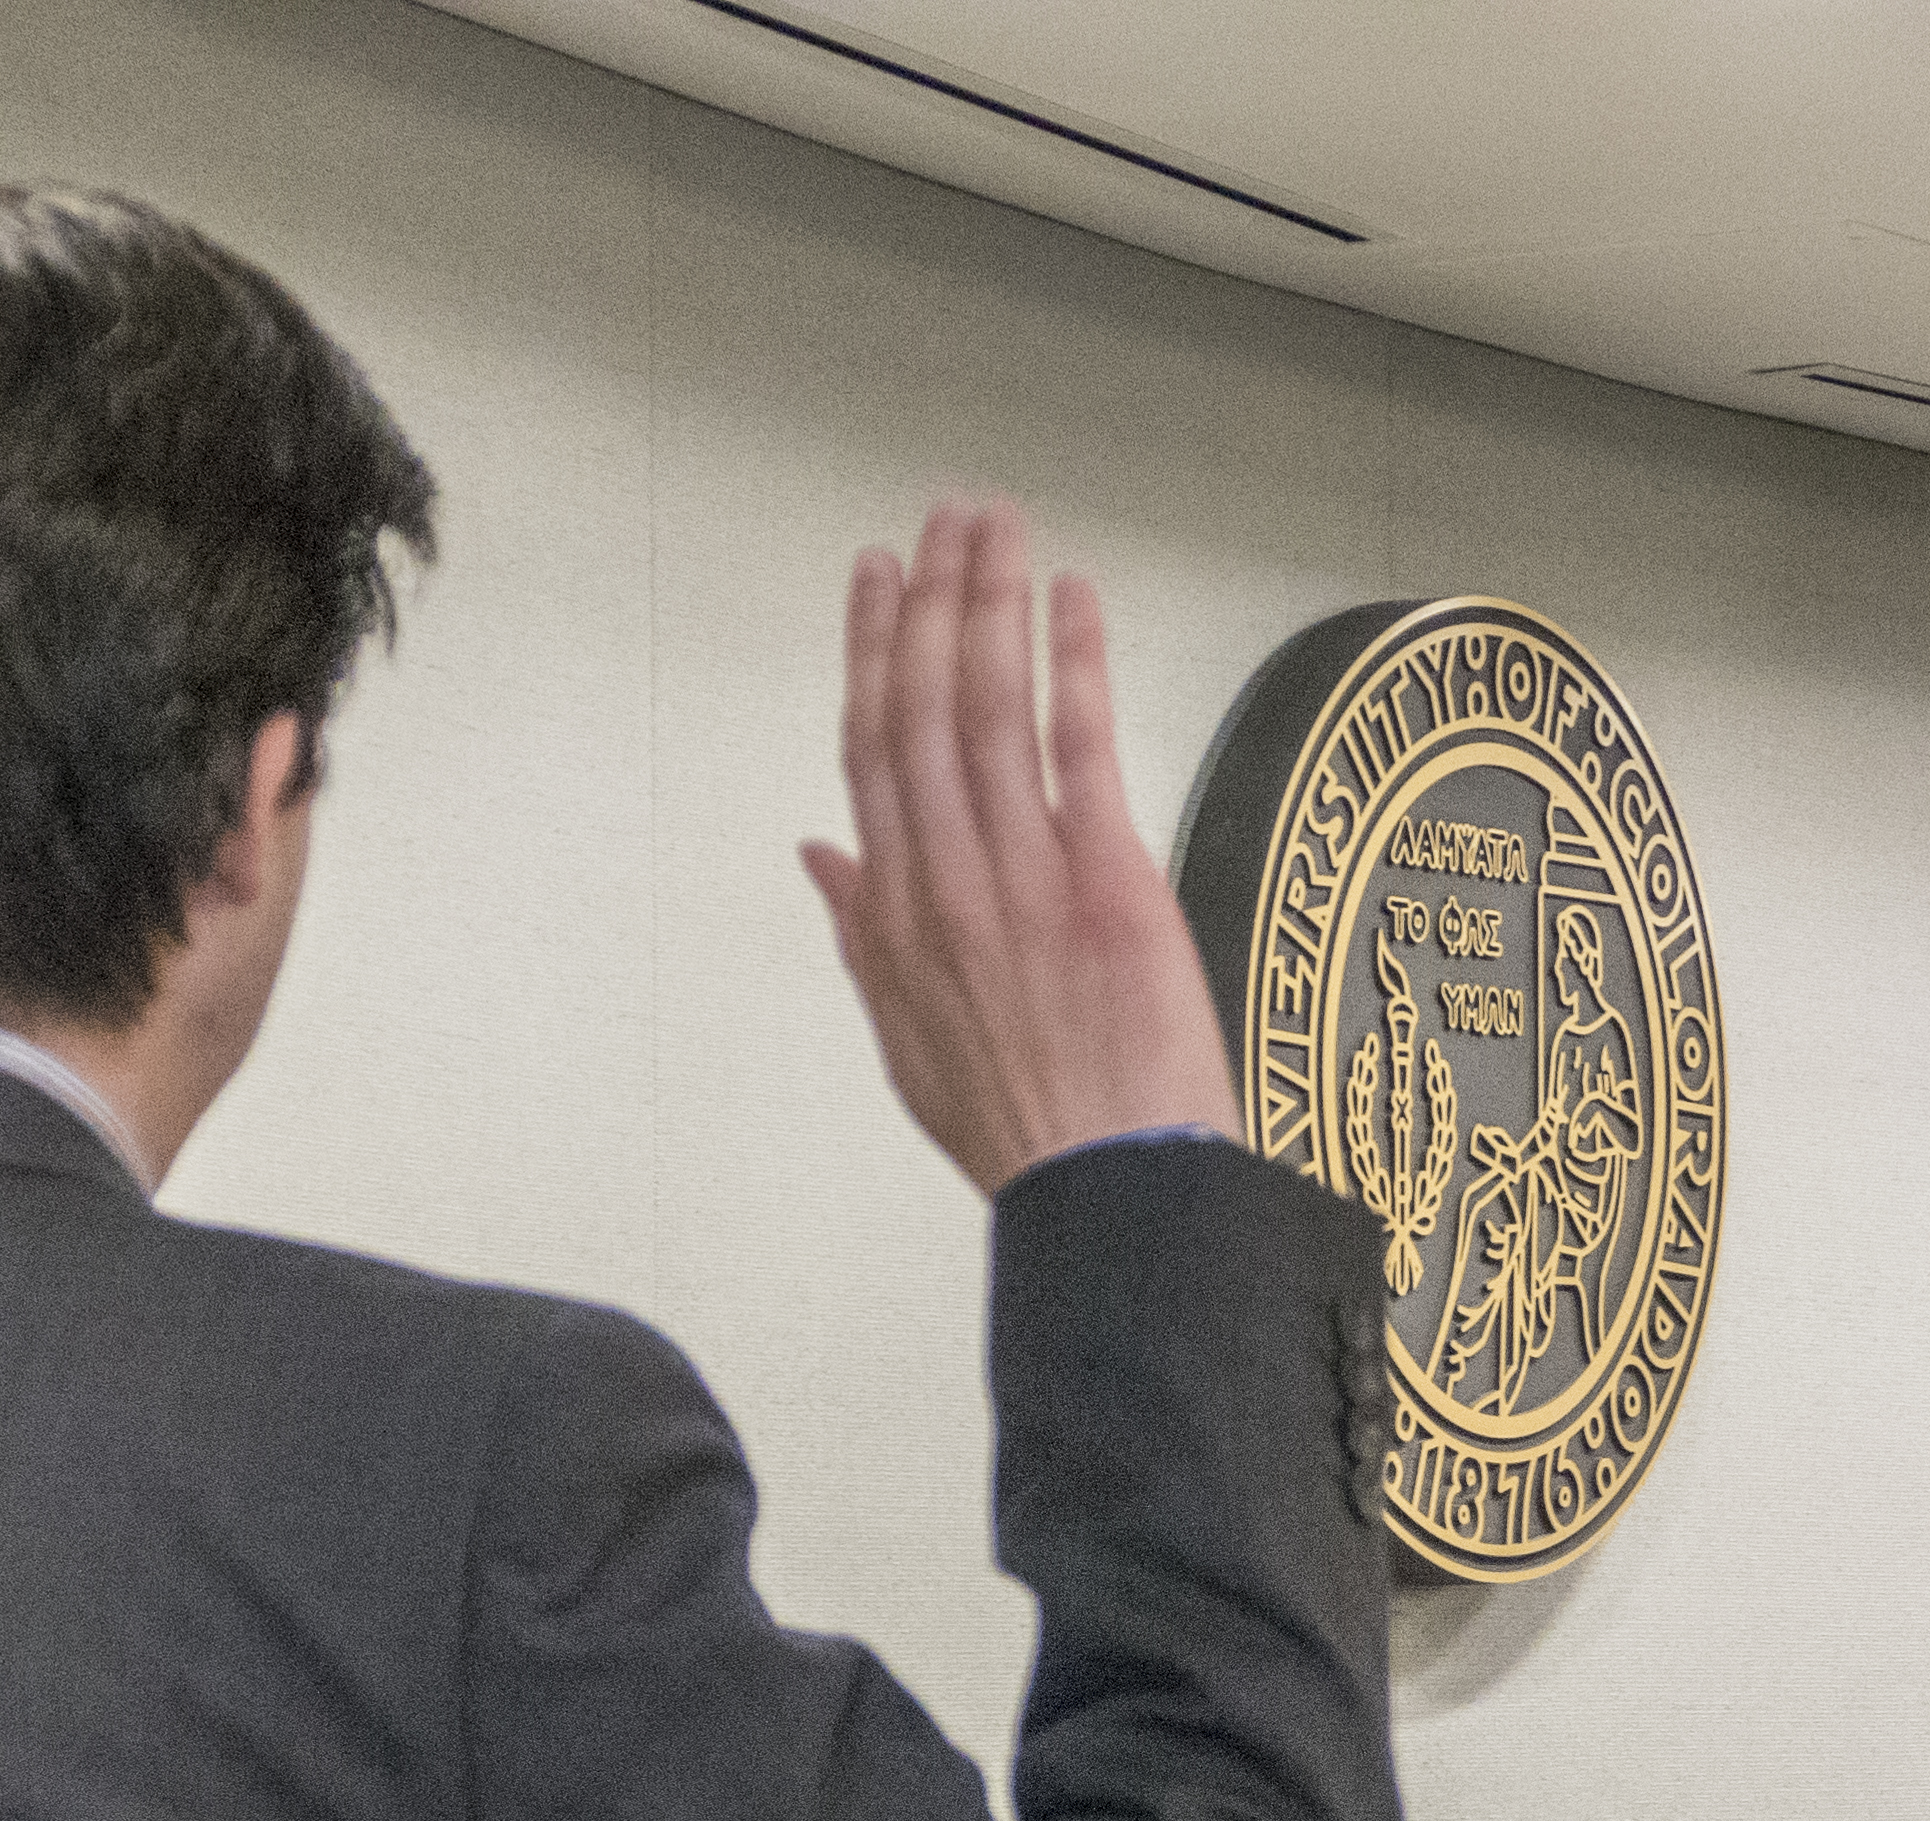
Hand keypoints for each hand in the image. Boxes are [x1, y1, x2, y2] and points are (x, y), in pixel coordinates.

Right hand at [800, 499, 1238, 1194]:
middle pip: (926, 709)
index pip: (871, 751)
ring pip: (992, 710)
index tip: (876, 580)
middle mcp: (950, 882)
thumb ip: (861, 935)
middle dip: (931, 600)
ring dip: (992, 605)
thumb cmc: (1022, 1126)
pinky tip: (1072, 596)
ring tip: (998, 526)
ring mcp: (1026, 878)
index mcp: (899, 915)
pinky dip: (1076, 662)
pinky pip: (1084, 747)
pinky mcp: (1107, 883)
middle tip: (944, 519)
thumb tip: (821, 853)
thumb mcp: (907, 1042)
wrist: (1108, 1193)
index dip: (871, 653)